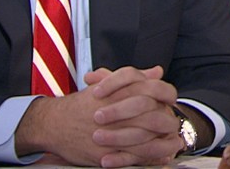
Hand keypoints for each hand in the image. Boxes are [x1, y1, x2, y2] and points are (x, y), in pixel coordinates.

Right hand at [14, 65, 181, 167]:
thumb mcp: (108, 85)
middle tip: (175, 125)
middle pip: (155, 115)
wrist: (54, 123)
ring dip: (165, 142)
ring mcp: (114, 132)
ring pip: (148, 138)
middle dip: (168, 122)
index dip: (167, 95)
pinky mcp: (107, 152)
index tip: (172, 102)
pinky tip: (161, 157)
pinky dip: (151, 157)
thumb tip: (157, 72)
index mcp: (121, 91)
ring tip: (175, 143)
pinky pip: (135, 156)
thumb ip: (135, 78)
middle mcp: (119, 110)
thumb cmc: (82, 104)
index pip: (154, 89)